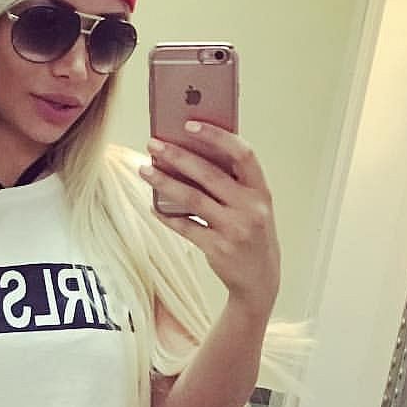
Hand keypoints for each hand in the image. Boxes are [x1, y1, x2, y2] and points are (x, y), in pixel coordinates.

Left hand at [139, 122, 280, 318]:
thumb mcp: (254, 207)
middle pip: (209, 174)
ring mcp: (234, 229)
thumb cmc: (252, 236)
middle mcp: (250, 208)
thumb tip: (192, 156)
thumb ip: (234, 184)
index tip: (190, 125)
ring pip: (192, 199)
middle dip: (177, 156)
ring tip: (145, 170)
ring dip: (164, 182)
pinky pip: (185, 227)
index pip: (242, 154)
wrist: (259, 281)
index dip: (217, 137)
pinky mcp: (217, 249)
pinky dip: (167, 215)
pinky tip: (153, 205)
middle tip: (154, 144)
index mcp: (262, 192)